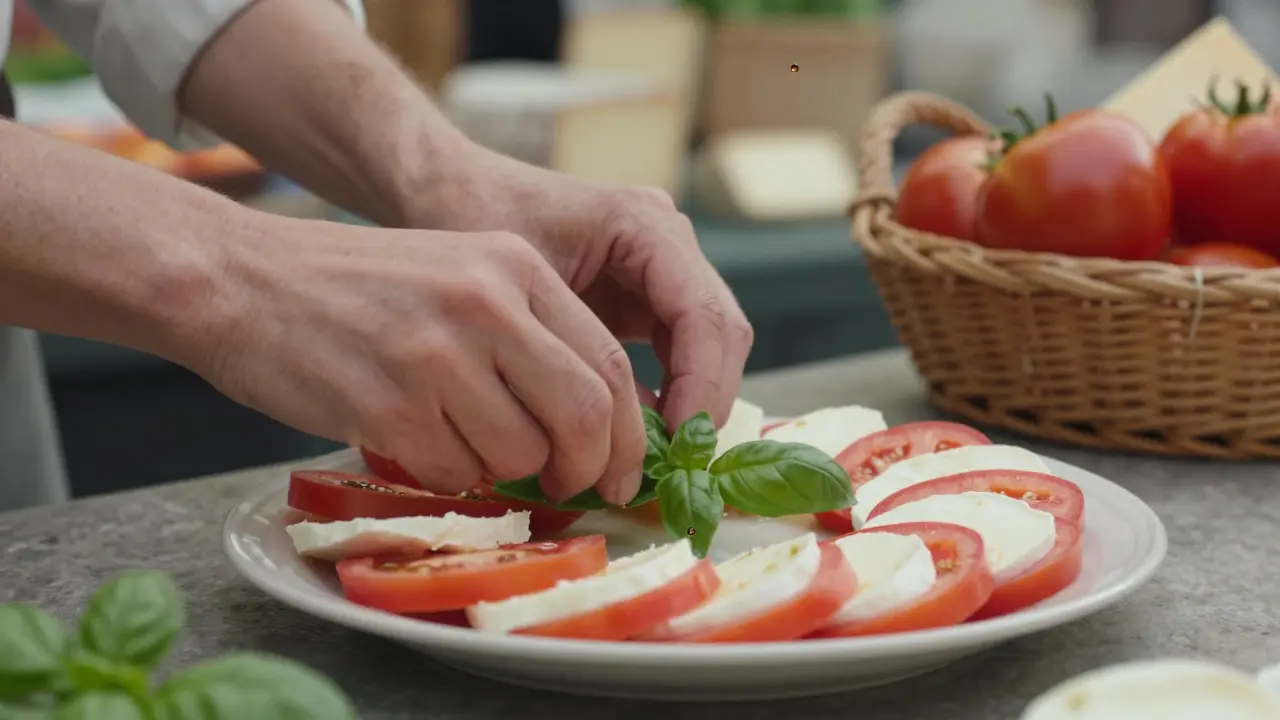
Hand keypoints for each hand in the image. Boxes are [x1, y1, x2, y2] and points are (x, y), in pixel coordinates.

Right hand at [189, 215, 646, 503]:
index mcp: (514, 267)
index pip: (608, 363)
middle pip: (584, 414)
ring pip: (519, 453)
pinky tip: (409, 437)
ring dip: (500, 469)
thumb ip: (528, 332)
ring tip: (457, 439)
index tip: (624, 469)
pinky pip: (452, 472)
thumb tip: (593, 423)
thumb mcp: (459, 275)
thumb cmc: (355, 287)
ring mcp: (436, 354)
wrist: (241, 278)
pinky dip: (442, 472)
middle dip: (587, 467)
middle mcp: (485, 303)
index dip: (627, 432)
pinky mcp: (387, 405)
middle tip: (568, 485)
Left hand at [423, 150, 753, 428]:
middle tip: (672, 463)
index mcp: (643, 223)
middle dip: (704, 400)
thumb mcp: (516, 283)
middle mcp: (665, 239)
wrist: (447, 189)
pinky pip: (678, 348)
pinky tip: (637, 434)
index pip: (703, 315)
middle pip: (721, 331)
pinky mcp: (644, 293)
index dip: (700, 384)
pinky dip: (669, 393)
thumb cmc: (472, 221)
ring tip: (653, 457)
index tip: (675, 440)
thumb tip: (607, 428)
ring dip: (691, 402)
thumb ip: (569, 347)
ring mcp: (660, 266)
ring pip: (709, 345)